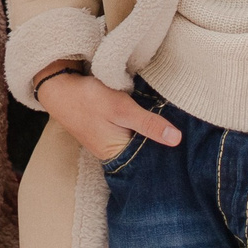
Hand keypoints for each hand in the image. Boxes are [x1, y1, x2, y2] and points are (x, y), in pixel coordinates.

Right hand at [36, 67, 181, 160]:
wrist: (58, 87)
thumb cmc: (87, 99)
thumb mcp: (121, 109)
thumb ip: (148, 124)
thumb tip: (177, 140)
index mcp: (117, 155)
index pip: (151, 160)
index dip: (169, 152)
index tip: (189, 147)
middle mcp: (115, 153)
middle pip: (146, 151)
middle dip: (163, 141)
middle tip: (187, 132)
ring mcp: (112, 141)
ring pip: (140, 140)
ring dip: (153, 131)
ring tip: (176, 123)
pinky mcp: (110, 129)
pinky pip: (133, 132)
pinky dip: (143, 125)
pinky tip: (155, 117)